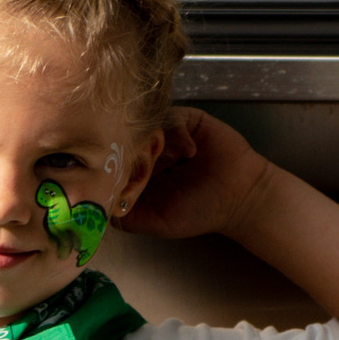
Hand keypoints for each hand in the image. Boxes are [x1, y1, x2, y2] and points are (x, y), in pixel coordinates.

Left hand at [118, 105, 272, 242]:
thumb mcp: (157, 222)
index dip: (116, 170)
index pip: (113, 163)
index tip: (127, 182)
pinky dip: (177, 134)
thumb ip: (126, 218)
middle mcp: (148, 152)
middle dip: (134, 155)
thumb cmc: (199, 211)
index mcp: (138, 174)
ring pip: (145, 128)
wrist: (241, 197)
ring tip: (171, 161)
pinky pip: (170, 117)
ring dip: (154, 143)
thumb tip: (98, 207)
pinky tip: (189, 153)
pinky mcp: (185, 120)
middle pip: (125, 142)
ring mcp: (165, 135)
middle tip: (148, 169)